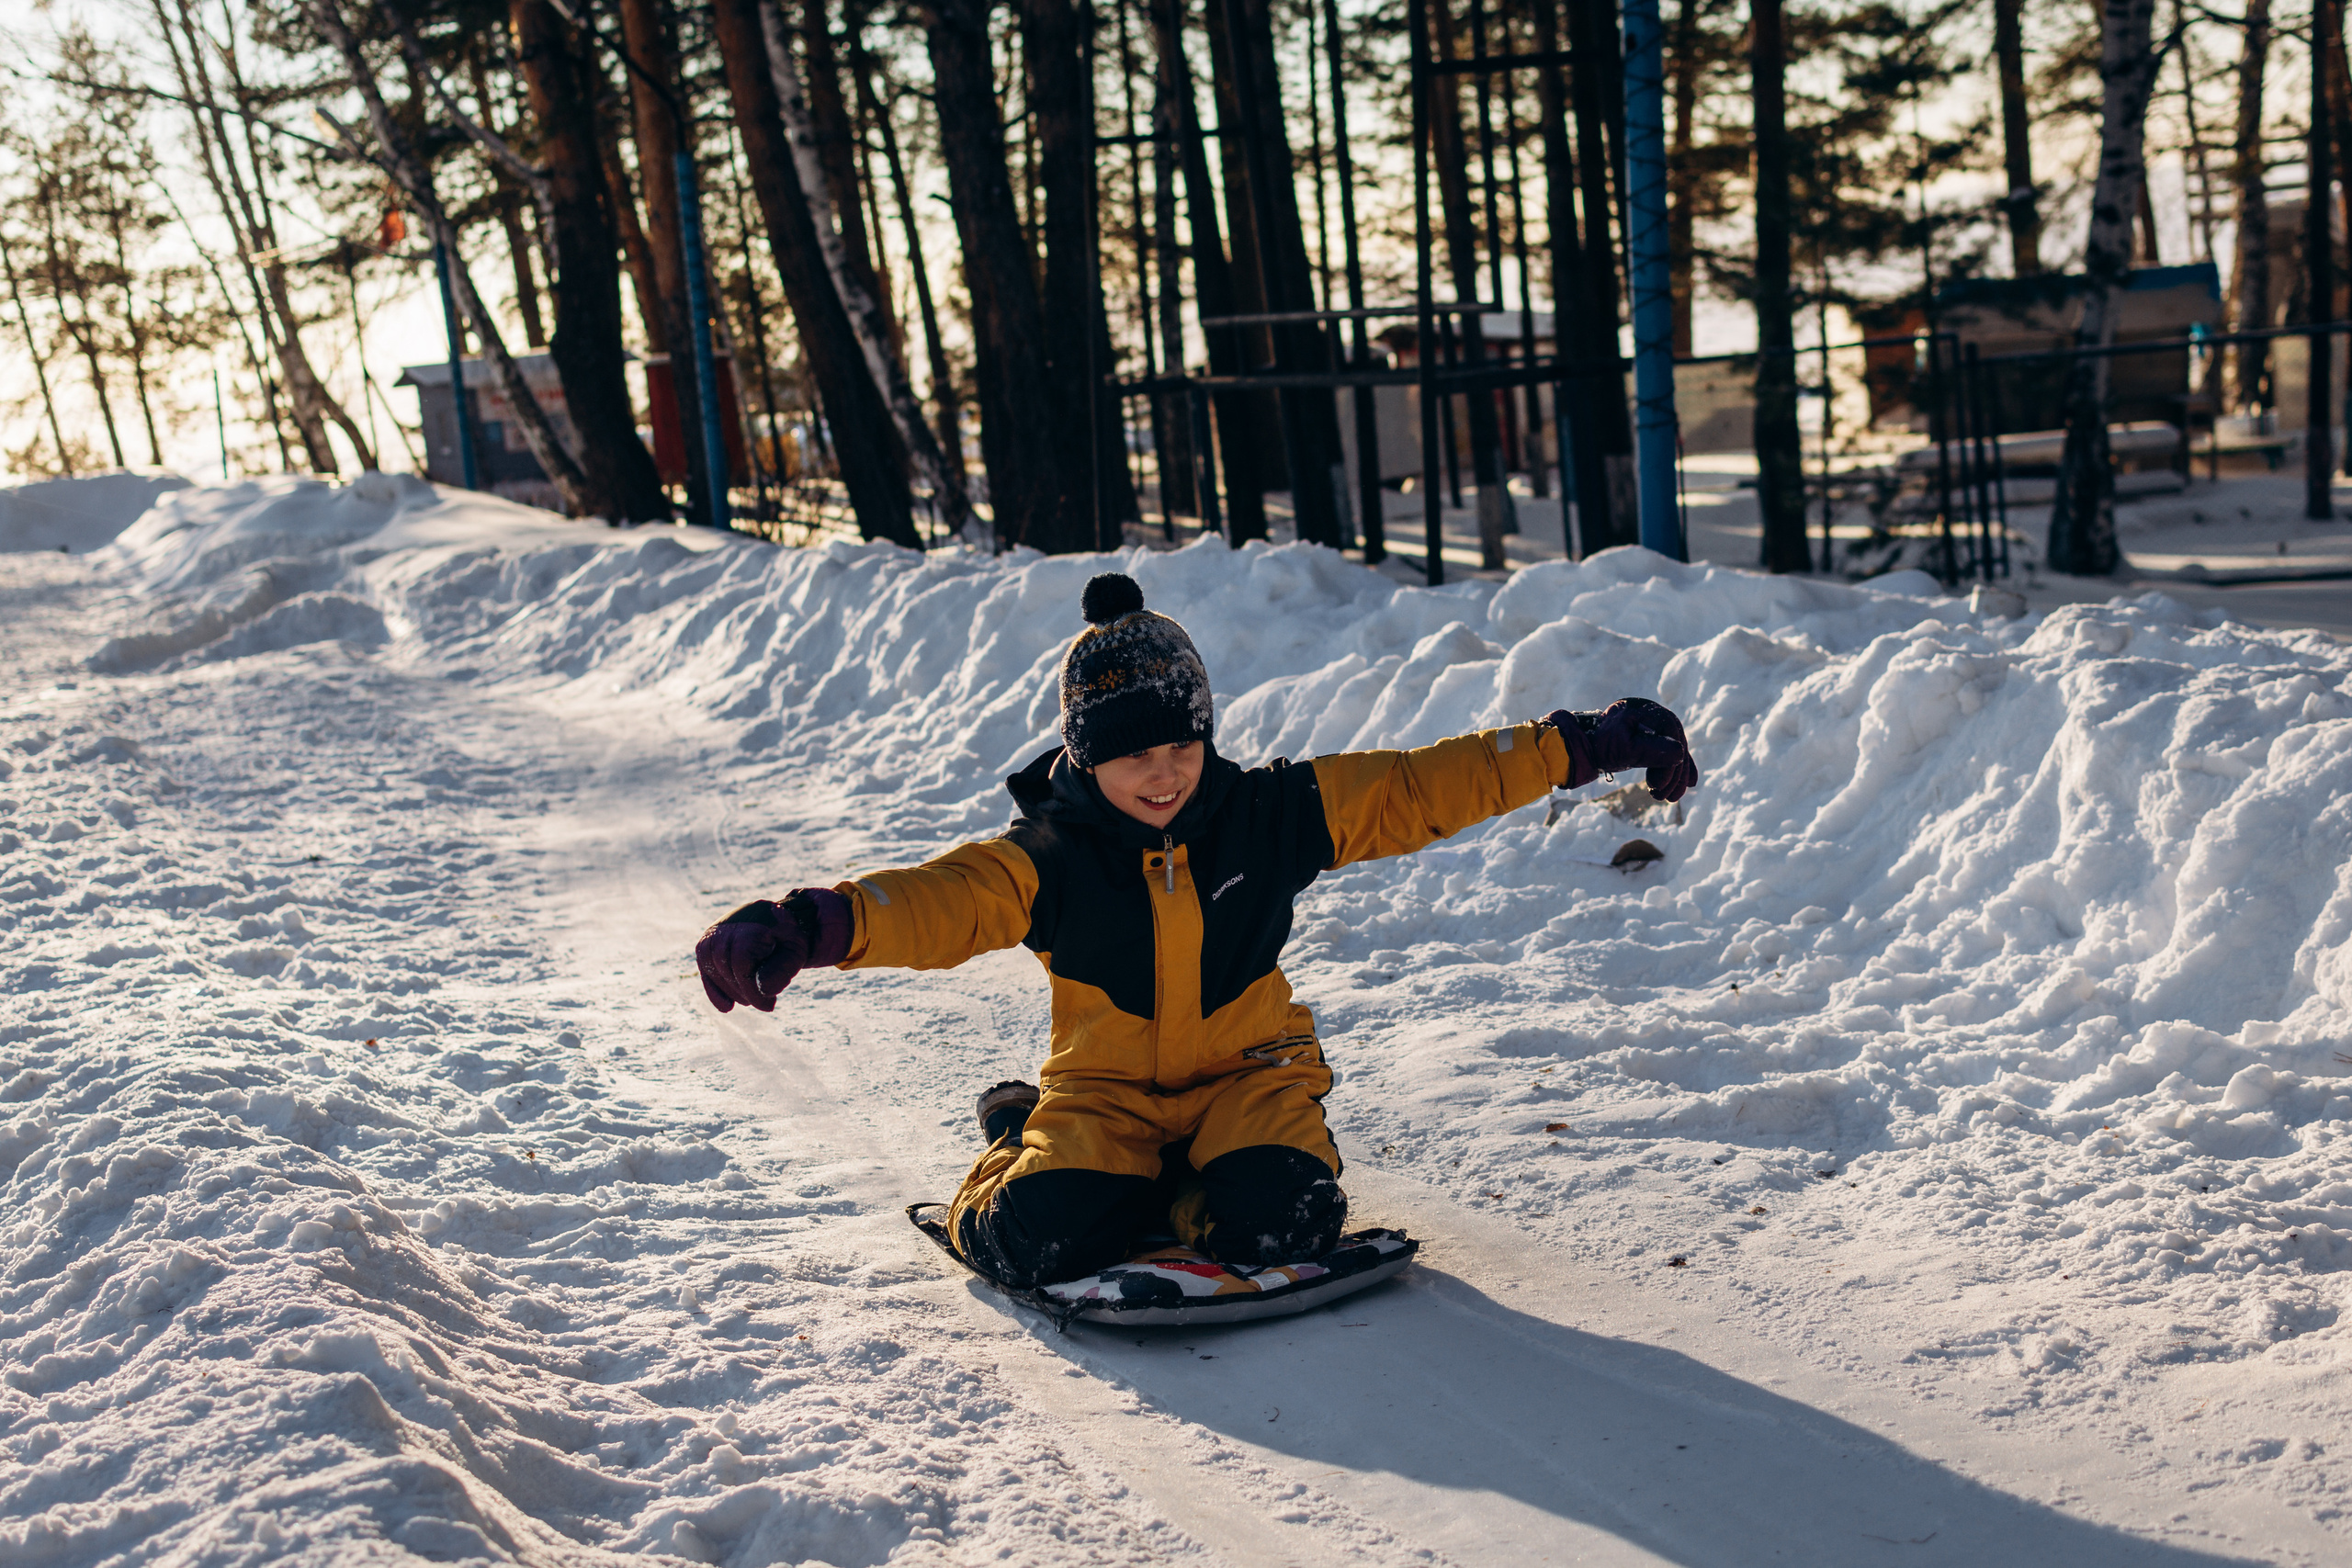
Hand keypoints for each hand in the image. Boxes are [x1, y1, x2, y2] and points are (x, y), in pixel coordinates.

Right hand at [695, 889, 851, 1012]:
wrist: (778, 922)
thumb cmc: (788, 939)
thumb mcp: (795, 953)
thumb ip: (782, 970)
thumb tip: (763, 989)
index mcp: (753, 923)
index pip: (741, 961)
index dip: (752, 989)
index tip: (768, 1006)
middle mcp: (730, 923)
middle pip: (724, 964)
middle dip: (742, 991)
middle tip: (761, 1003)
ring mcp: (716, 930)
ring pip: (712, 966)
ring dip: (729, 991)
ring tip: (749, 999)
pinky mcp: (708, 940)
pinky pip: (705, 965)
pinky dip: (713, 988)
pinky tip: (726, 1006)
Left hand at [1544, 698, 1698, 802]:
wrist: (1582, 746)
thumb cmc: (1600, 746)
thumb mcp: (1625, 750)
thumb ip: (1652, 751)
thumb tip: (1680, 754)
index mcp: (1649, 711)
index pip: (1673, 739)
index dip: (1671, 766)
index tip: (1659, 786)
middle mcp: (1654, 715)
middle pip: (1676, 746)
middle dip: (1674, 775)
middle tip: (1668, 798)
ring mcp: (1653, 725)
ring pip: (1674, 751)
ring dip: (1675, 776)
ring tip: (1669, 797)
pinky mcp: (1650, 736)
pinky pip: (1669, 752)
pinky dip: (1675, 768)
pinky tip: (1688, 783)